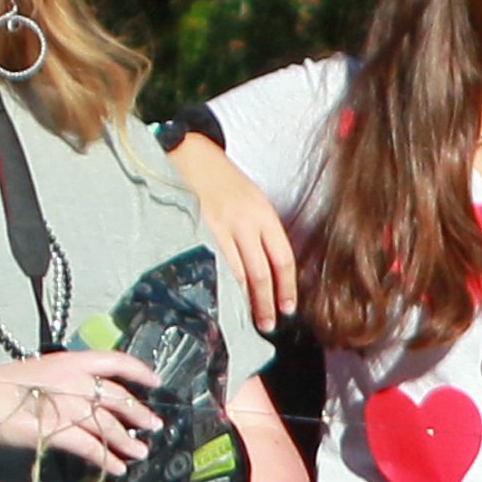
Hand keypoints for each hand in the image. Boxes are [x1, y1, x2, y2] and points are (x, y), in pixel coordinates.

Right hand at [0, 351, 159, 479]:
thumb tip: (79, 396)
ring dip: (128, 441)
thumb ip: (61, 382)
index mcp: (69, 361)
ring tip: (140, 453)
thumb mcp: (35, 373)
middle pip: (118, 398)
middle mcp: (74, 381)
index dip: (139, 370)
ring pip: (110, 425)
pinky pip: (92, 447)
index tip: (155, 380)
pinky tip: (117, 467)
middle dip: (139, 414)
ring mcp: (69, 406)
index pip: (114, 360)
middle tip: (153, 425)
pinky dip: (107, 459)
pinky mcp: (60, 431)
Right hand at [166, 133, 302, 331]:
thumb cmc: (225, 182)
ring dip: (246, 300)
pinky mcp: (200, 231)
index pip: (283, 259)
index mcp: (265, 215)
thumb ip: (264, 232)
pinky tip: (226, 298)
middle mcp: (246, 222)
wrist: (193, 158)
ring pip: (239, 273)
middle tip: (269, 323)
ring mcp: (221, 227)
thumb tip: (274, 269)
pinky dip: (224, 285)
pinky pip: (216, 265)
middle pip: (262, 272)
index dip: (287, 287)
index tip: (288, 307)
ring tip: (249, 318)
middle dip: (267, 302)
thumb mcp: (255, 202)